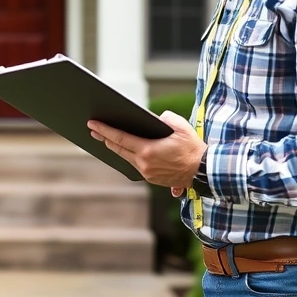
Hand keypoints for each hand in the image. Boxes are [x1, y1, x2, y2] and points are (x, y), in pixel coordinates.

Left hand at [87, 110, 205, 188]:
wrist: (204, 171)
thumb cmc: (193, 149)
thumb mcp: (180, 127)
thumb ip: (165, 118)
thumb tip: (156, 118)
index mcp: (148, 150)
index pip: (119, 138)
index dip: (104, 130)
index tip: (92, 124)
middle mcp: (143, 164)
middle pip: (118, 149)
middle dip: (104, 138)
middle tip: (93, 129)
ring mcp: (146, 173)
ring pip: (125, 158)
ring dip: (115, 148)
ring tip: (106, 139)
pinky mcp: (151, 179)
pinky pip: (134, 165)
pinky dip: (128, 156)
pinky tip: (124, 150)